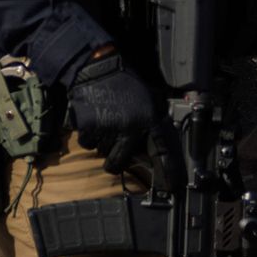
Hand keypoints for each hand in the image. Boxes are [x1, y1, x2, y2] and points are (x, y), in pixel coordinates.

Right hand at [64, 53, 162, 174]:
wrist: (97, 69)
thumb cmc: (124, 82)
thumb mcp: (149, 98)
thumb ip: (154, 118)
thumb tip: (159, 138)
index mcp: (148, 121)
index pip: (162, 152)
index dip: (167, 172)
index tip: (170, 188)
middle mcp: (129, 129)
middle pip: (118, 162)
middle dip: (114, 163)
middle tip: (113, 159)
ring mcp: (107, 129)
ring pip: (100, 151)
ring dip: (101, 143)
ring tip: (103, 124)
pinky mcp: (87, 127)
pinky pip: (86, 142)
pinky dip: (87, 135)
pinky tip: (92, 120)